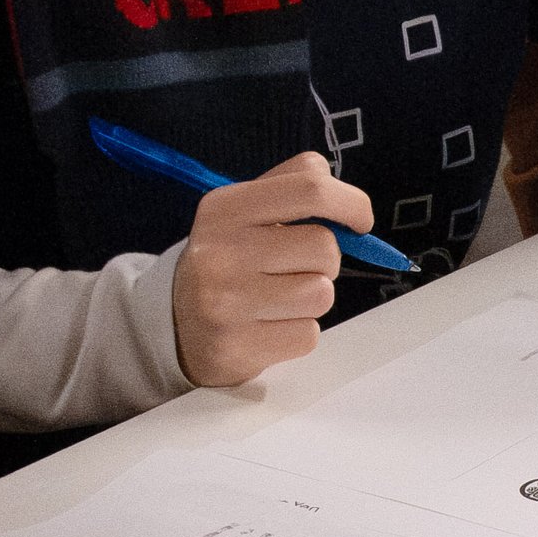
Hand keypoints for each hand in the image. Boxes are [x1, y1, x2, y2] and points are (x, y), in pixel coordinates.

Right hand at [171, 149, 367, 388]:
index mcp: (225, 208)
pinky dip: (299, 331)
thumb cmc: (229, 260)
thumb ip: (294, 190)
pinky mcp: (237, 346)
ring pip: (322, 293)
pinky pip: (308, 335)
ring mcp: (225, 302)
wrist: (176, 323)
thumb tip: (350, 205)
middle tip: (298, 267)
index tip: (360, 221)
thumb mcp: (244, 211)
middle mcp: (220, 252)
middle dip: (326, 260)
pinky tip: (270, 324)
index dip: (351, 203)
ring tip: (280, 297)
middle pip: (324, 246)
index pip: (310, 189)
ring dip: (313, 297)